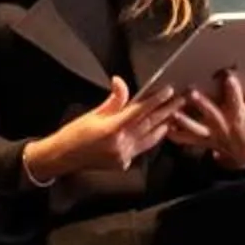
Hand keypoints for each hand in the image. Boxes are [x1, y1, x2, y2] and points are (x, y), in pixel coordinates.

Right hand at [26, 78, 186, 181]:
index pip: (140, 111)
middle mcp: (121, 143)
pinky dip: (152, 138)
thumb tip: (121, 81)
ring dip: (164, 125)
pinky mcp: (124, 163)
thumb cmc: (75, 133)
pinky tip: (161, 130)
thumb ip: (114, 100)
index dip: (156, 100)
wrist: (62, 157)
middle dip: (167, 111)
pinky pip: (142, 148)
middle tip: (182, 100)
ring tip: (177, 113)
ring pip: (150, 138)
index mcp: (112, 128)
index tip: (169, 90)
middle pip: (149, 124)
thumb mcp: (93, 114)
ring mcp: (124, 155)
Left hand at [167, 69, 244, 170]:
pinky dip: (175, 134)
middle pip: (211, 114)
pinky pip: (186, 139)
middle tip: (191, 92)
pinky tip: (164, 126)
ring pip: (194, 129)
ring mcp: (211, 134)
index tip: (228, 76)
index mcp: (239, 115)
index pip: (236, 100)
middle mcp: (223, 124)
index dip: (232, 88)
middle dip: (201, 103)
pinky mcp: (202, 140)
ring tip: (172, 110)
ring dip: (183, 120)